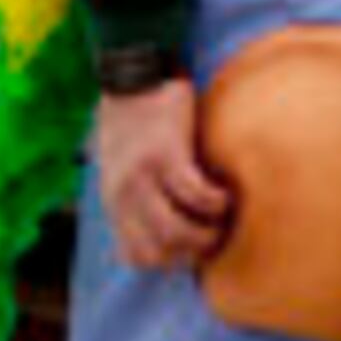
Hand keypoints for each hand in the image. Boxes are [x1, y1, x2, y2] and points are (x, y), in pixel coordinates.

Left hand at [93, 78, 233, 270]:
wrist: (132, 79)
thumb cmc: (135, 124)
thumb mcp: (121, 168)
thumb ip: (135, 198)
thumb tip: (162, 230)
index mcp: (114, 202)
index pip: (136, 257)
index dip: (169, 262)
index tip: (191, 248)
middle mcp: (124, 194)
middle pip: (160, 250)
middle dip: (193, 252)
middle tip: (216, 237)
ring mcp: (143, 176)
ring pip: (178, 230)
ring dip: (209, 232)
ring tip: (224, 218)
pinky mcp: (166, 155)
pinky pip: (197, 195)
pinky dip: (217, 202)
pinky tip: (226, 193)